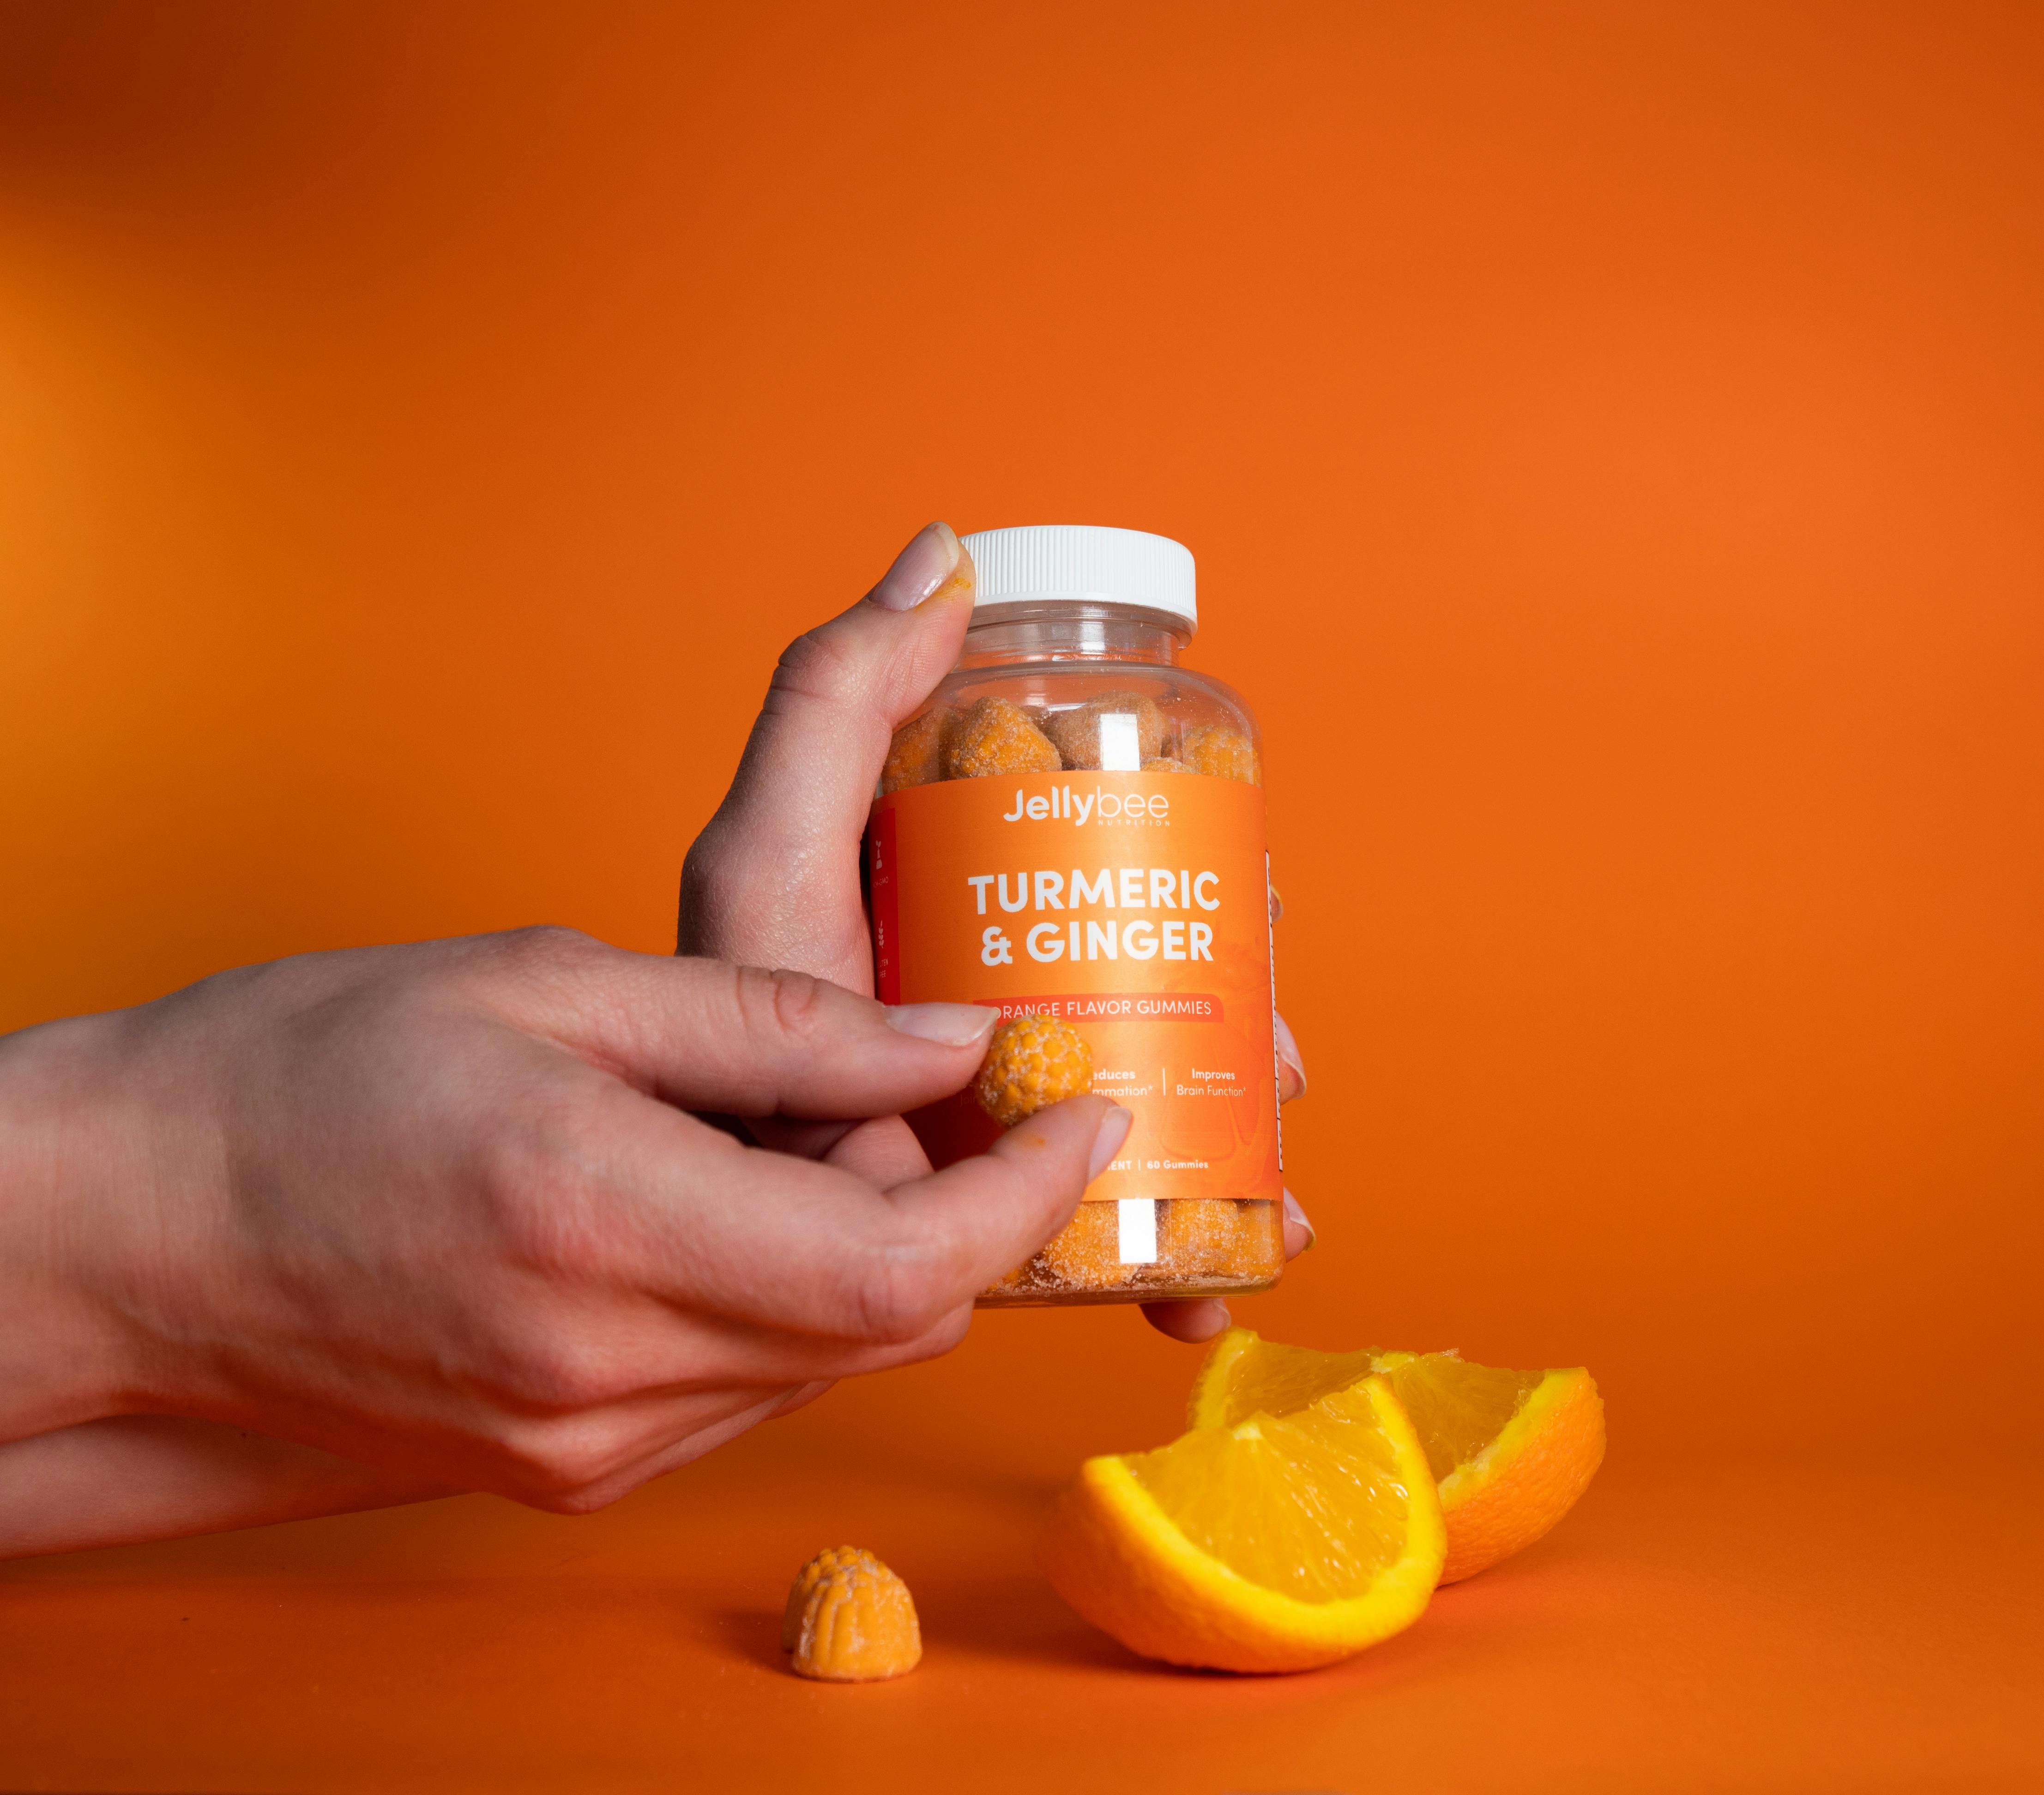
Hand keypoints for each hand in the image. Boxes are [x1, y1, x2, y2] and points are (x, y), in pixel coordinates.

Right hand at [0, 931, 1123, 1550]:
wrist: (125, 1239)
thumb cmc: (302, 1075)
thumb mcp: (545, 984)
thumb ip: (772, 1024)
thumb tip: (953, 1040)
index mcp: (601, 1224)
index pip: (902, 1264)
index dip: (1028, 1192)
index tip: (1086, 1109)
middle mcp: (605, 1371)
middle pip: (894, 1323)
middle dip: (980, 1216)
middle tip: (1001, 1101)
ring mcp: (585, 1442)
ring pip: (836, 1361)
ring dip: (893, 1255)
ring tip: (882, 1137)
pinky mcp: (568, 1467)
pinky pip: (754, 1386)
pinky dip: (804, 1298)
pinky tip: (767, 1204)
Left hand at [677, 522, 1315, 1344]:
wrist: (672, 1216)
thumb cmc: (716, 1021)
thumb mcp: (774, 853)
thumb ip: (835, 702)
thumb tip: (942, 553)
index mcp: (979, 914)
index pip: (1127, 865)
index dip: (1205, 872)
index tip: (1246, 885)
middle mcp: (1015, 1016)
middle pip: (1178, 992)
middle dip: (1250, 1019)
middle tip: (1273, 1044)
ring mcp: (1020, 1132)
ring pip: (1182, 1115)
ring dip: (1247, 1141)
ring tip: (1263, 1159)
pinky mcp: (1015, 1240)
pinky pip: (1134, 1243)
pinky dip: (1195, 1262)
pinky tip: (1205, 1285)